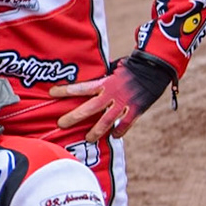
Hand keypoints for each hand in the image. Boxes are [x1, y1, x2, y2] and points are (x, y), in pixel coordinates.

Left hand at [50, 52, 175, 142]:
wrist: (155, 68)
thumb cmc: (131, 67)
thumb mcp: (112, 70)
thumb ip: (101, 79)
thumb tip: (86, 82)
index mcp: (105, 82)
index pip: (81, 87)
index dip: (66, 90)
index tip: (51, 93)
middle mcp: (112, 94)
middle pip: (89, 108)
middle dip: (74, 117)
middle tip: (61, 124)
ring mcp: (124, 103)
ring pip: (106, 121)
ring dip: (96, 131)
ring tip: (87, 138)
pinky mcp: (136, 109)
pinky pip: (126, 124)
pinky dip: (120, 131)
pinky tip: (114, 136)